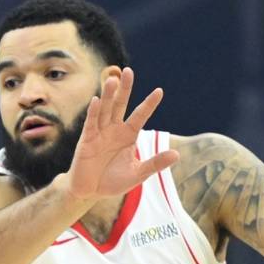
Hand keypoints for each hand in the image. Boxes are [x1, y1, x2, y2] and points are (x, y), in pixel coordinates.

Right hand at [60, 67, 178, 201]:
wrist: (89, 192)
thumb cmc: (112, 181)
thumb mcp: (137, 174)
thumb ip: (155, 163)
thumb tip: (177, 154)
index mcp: (128, 136)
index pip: (140, 116)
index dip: (149, 104)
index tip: (159, 91)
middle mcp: (114, 130)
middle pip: (120, 105)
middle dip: (124, 89)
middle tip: (129, 71)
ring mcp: (100, 133)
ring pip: (105, 110)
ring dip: (109, 96)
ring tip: (113, 80)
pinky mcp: (86, 140)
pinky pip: (91, 124)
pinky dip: (94, 112)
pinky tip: (96, 100)